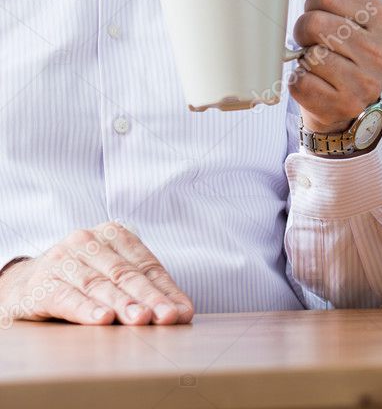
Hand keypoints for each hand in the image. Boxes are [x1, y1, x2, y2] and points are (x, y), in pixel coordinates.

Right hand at [0, 221, 193, 325]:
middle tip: (166, 316)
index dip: (165, 289)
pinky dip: (86, 309)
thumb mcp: (112, 277)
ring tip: (141, 319)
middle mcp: (88, 240)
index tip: (181, 312)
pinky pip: (68, 297)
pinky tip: (102, 320)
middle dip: (149, 297)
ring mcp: (63, 259)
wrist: (25, 283)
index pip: (145, 264)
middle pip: (125, 274)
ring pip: (99, 285)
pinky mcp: (41, 283)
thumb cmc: (80, 279)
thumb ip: (146, 291)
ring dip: (122, 304)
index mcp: (113, 233)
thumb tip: (183, 313)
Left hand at [291, 0, 381, 133]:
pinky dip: (298, 80)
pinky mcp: (343, 105)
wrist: (346, 95)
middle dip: (305, 28)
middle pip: (317, 23)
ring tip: (316, 57)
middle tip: (315, 37)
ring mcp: (366, 81)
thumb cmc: (342, 34)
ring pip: (310, 54)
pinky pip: (301, 83)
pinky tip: (313, 79)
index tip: (323, 9)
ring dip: (302, 55)